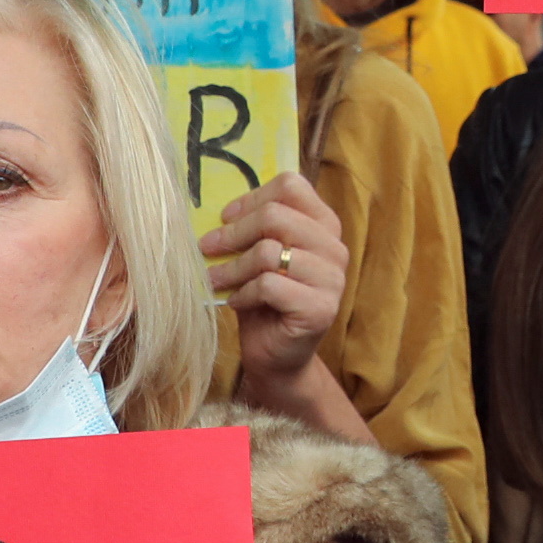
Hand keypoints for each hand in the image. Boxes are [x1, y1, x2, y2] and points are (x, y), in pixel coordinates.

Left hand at [206, 173, 349, 399]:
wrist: (278, 356)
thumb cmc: (265, 301)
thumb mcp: (260, 255)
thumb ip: (254, 228)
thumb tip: (219, 209)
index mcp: (324, 225)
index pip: (291, 186)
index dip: (252, 198)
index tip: (225, 217)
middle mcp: (334, 248)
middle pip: (275, 215)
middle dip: (233, 232)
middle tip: (207, 247)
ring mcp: (332, 279)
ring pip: (268, 252)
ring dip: (232, 267)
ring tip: (215, 279)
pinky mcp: (321, 309)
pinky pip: (269, 286)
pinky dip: (243, 293)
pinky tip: (236, 302)